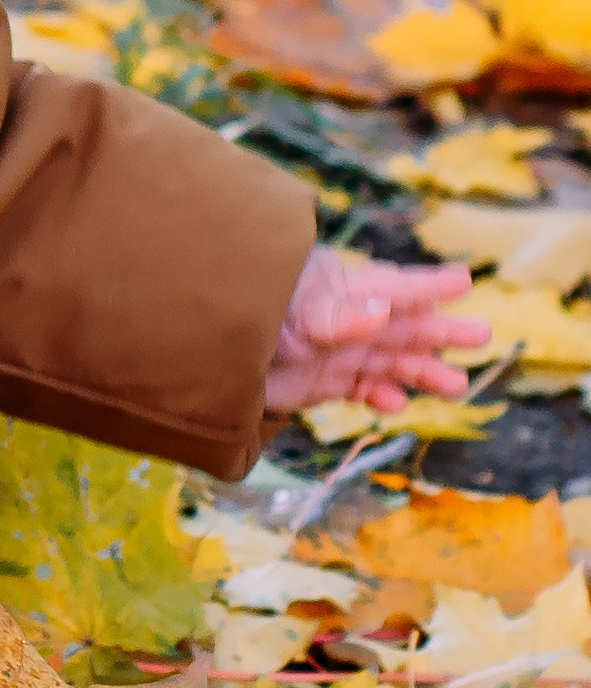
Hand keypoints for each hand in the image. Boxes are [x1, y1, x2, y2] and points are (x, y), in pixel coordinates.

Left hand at [262, 245, 484, 415]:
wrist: (206, 350)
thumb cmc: (249, 312)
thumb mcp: (296, 314)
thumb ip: (338, 315)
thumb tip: (381, 311)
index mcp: (342, 291)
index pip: (394, 287)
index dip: (429, 285)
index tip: (464, 281)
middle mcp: (345, 319)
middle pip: (402, 326)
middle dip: (440, 332)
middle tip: (481, 336)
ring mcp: (335, 351)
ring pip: (388, 361)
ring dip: (420, 371)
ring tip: (455, 386)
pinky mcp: (320, 380)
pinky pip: (360, 388)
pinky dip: (380, 397)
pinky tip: (397, 406)